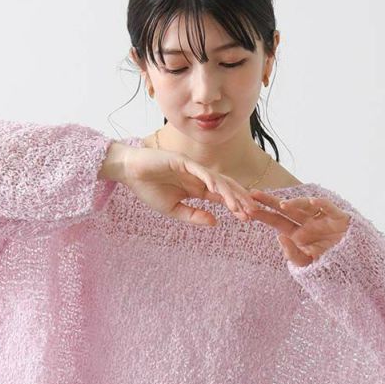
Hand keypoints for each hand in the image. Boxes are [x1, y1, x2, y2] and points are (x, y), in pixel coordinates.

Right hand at [119, 144, 263, 228]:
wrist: (131, 173)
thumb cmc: (149, 189)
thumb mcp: (173, 210)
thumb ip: (193, 216)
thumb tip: (215, 222)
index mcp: (197, 188)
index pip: (222, 197)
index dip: (235, 206)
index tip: (248, 218)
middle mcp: (198, 177)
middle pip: (225, 187)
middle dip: (240, 199)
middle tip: (254, 212)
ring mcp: (192, 168)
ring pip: (217, 180)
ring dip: (229, 193)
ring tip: (239, 206)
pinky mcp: (182, 161)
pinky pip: (200, 171)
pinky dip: (210, 180)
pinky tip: (218, 190)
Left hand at [245, 191, 350, 264]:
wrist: (351, 266)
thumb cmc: (328, 264)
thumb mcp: (307, 265)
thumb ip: (292, 255)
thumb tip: (279, 236)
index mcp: (297, 234)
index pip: (277, 222)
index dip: (263, 215)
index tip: (248, 209)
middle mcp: (307, 223)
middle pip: (286, 210)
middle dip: (270, 201)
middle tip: (253, 194)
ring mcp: (321, 218)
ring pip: (305, 206)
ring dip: (294, 203)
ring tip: (283, 205)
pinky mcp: (337, 217)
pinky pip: (327, 207)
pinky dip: (320, 204)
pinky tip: (311, 202)